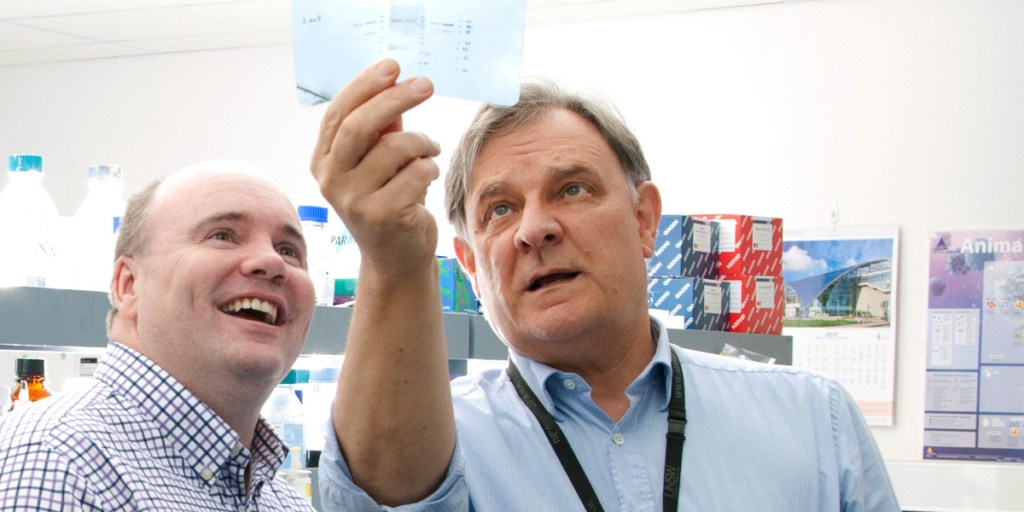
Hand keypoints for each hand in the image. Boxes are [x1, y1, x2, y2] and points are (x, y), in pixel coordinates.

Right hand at [310, 59, 440, 274]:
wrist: (397, 257)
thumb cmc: (390, 198)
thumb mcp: (379, 158)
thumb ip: (381, 124)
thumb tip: (392, 78)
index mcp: (323, 161)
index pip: (338, 113)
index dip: (365, 85)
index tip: (393, 66)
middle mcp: (331, 181)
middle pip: (359, 126)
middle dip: (396, 99)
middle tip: (426, 84)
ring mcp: (354, 201)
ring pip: (395, 148)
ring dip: (423, 142)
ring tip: (431, 150)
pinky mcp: (383, 216)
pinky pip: (417, 172)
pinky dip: (431, 167)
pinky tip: (429, 176)